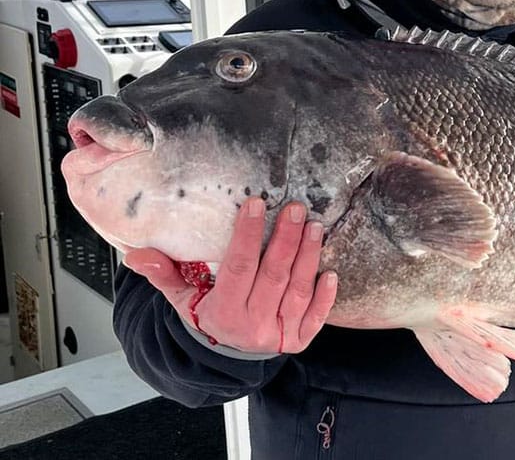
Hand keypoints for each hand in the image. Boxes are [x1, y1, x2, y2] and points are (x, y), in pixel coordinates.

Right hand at [124, 198, 337, 353]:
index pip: (239, 268)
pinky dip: (325, 297)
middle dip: (286, 239)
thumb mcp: (181, 298)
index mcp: (223, 313)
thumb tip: (137, 255)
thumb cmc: (207, 316)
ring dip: (308, 257)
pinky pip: (316, 318)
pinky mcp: (298, 341)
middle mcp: (253, 326)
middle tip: (295, 208)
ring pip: (297, 291)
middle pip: (274, 276)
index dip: (247, 235)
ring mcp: (278, 334)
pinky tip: (331, 273)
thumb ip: (163, 274)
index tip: (256, 204)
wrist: (225, 357)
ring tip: (314, 226)